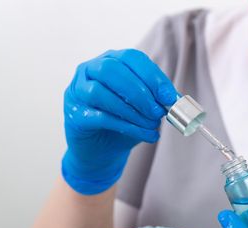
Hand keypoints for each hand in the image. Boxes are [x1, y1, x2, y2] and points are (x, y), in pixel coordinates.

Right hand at [62, 49, 177, 194]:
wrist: (101, 151)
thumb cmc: (122, 123)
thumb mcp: (143, 108)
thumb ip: (155, 100)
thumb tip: (173, 100)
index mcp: (110, 60)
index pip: (131, 58)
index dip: (152, 76)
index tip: (169, 96)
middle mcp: (89, 70)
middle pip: (112, 70)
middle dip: (140, 92)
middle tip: (158, 111)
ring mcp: (77, 91)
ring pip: (101, 93)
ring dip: (132, 110)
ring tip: (151, 124)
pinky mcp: (74, 115)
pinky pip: (100, 117)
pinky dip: (126, 126)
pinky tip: (143, 134)